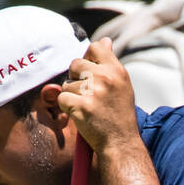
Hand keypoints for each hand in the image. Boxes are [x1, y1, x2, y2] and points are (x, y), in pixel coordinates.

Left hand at [57, 38, 140, 155]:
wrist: (120, 144)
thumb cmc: (119, 115)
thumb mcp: (122, 85)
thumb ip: (110, 63)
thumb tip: (105, 40)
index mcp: (117, 71)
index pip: (95, 47)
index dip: (87, 59)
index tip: (90, 74)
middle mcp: (106, 78)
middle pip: (75, 64)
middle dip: (76, 79)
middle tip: (87, 95)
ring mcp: (93, 92)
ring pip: (67, 84)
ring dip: (72, 96)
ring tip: (87, 108)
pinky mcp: (81, 106)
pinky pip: (62, 98)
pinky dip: (66, 108)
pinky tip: (80, 115)